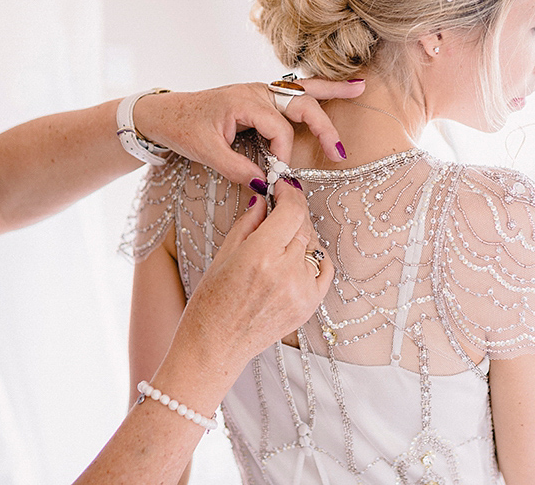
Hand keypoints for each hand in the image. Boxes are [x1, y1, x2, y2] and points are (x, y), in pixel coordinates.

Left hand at [131, 79, 364, 184]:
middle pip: (300, 102)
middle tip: (339, 152)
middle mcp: (256, 90)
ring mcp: (260, 90)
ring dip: (331, 91)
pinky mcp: (260, 97)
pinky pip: (293, 92)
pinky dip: (315, 91)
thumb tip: (267, 184)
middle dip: (323, 126)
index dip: (283, 153)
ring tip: (361, 88)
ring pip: (302, 89)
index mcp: (243, 101)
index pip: (278, 128)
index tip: (278, 173)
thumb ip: (238, 169)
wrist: (165, 112)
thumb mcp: (207, 152)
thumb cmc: (183, 128)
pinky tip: (336, 89)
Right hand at [181, 180, 331, 369]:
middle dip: (293, 212)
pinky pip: (323, 270)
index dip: (289, 193)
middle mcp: (285, 272)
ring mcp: (301, 291)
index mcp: (260, 255)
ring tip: (279, 242)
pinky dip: (313, 259)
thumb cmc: (211, 303)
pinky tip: (296, 259)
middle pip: (304, 225)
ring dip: (300, 236)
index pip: (291, 210)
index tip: (282, 187)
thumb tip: (265, 199)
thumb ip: (249, 222)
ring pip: (313, 246)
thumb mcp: (223, 254)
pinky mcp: (309, 307)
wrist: (215, 346)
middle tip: (280, 208)